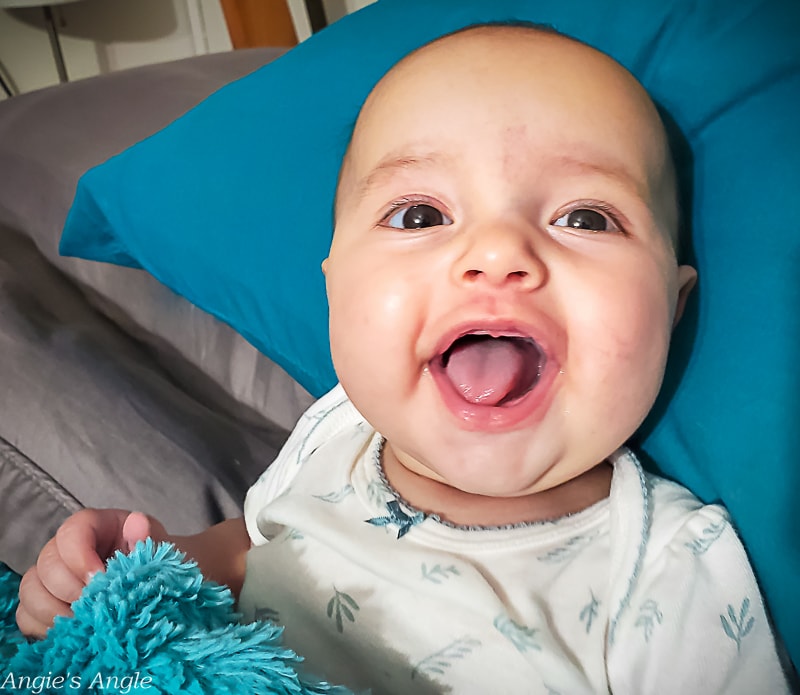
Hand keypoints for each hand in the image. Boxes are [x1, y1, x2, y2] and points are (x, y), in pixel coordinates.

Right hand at [15, 508, 165, 637]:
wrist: (154, 583)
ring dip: (54, 611)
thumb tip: (138, 523)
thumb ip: (148, 535)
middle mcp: (65, 549)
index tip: (100, 580)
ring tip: (84, 623)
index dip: (79, 557)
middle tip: (94, 607)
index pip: (71, 533)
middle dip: (69, 589)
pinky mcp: (44, 605)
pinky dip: (43, 628)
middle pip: (46, 564)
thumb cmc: (152, 560)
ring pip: (31, 590)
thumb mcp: (156, 543)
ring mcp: (50, 578)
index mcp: (93, 526)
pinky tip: (71, 633)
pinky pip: (26, 616)